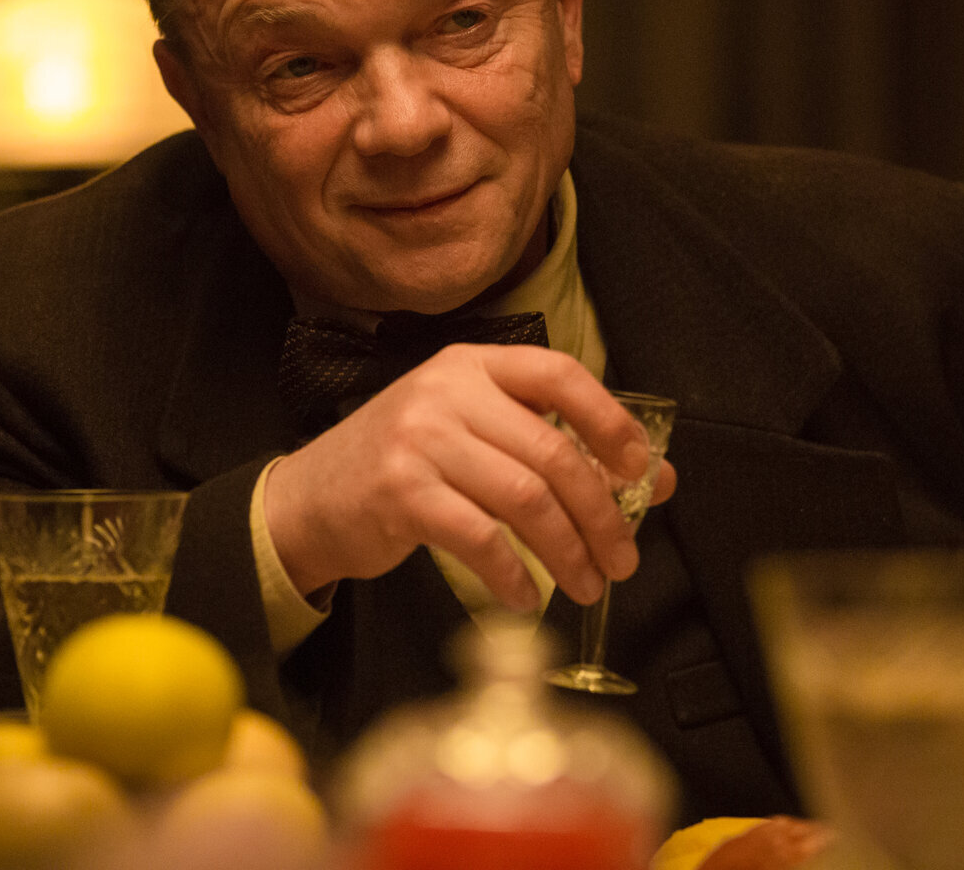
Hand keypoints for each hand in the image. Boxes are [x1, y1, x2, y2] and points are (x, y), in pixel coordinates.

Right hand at [263, 344, 677, 611]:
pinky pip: (480, 538)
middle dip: (600, 514)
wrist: (308, 501)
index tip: (640, 468)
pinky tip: (527, 598)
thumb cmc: (405, 467)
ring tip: (587, 584)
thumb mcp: (476, 438)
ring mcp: (419, 439)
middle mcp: (446, 392)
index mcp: (472, 365)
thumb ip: (556, 448)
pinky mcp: (400, 493)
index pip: (558, 374)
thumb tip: (655, 480)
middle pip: (551, 452)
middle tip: (622, 559)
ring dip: (567, 551)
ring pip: (524, 499)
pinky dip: (513, 576)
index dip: (609, 420)